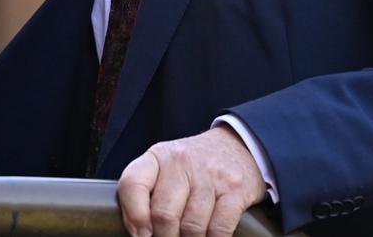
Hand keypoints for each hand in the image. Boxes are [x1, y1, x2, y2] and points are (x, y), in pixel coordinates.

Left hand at [117, 124, 266, 236]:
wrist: (238, 145)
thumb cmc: (194, 166)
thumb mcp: (166, 169)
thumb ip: (147, 195)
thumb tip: (138, 233)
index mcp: (159, 156)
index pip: (133, 182)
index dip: (133, 216)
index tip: (141, 234)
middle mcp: (183, 160)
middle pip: (163, 215)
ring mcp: (211, 173)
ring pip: (191, 228)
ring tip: (190, 235)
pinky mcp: (235, 188)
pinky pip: (218, 230)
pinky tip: (209, 235)